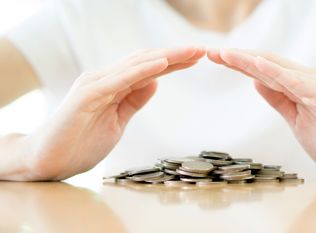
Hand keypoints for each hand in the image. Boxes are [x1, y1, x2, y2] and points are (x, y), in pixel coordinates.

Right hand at [24, 47, 205, 180]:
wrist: (48, 160)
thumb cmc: (80, 142)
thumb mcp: (118, 122)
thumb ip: (133, 101)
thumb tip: (156, 83)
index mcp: (114, 86)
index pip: (149, 69)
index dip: (173, 62)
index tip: (197, 58)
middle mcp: (105, 79)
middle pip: (146, 62)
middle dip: (176, 55)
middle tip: (202, 49)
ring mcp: (95, 85)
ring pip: (136, 65)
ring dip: (165, 57)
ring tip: (190, 52)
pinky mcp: (87, 95)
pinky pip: (119, 80)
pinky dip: (141, 71)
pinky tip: (161, 65)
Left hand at [208, 48, 315, 180]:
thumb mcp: (295, 119)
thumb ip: (278, 99)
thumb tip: (256, 82)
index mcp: (299, 85)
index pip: (263, 70)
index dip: (239, 64)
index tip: (215, 58)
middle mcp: (308, 80)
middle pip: (267, 65)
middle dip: (238, 58)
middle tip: (211, 52)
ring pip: (279, 69)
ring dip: (251, 61)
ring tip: (227, 54)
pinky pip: (299, 83)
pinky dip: (278, 73)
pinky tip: (259, 65)